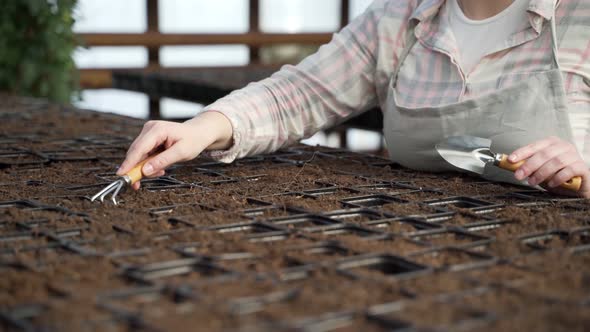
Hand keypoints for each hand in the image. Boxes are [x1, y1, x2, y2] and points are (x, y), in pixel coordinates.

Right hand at [116, 111, 232, 189]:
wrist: (198, 132)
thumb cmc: (193, 141)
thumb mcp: (182, 153)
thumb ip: (163, 161)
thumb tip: (145, 171)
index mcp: (158, 130)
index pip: (139, 148)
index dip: (129, 162)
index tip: (121, 175)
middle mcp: (149, 129)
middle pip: (136, 152)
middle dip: (136, 169)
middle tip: (137, 185)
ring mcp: (148, 133)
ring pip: (139, 155)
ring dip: (145, 167)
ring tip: (161, 172)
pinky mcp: (149, 138)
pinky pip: (144, 154)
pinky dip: (149, 164)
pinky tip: (160, 168)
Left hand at [509, 136, 589, 197]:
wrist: (577, 186)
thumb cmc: (557, 175)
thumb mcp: (540, 169)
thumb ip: (529, 166)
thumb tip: (511, 166)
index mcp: (551, 143)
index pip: (534, 146)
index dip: (521, 152)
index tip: (511, 160)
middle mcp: (564, 147)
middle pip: (544, 154)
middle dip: (529, 165)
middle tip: (519, 175)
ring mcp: (574, 156)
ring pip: (556, 162)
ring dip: (541, 173)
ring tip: (533, 182)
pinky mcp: (582, 167)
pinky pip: (569, 170)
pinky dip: (557, 178)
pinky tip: (551, 184)